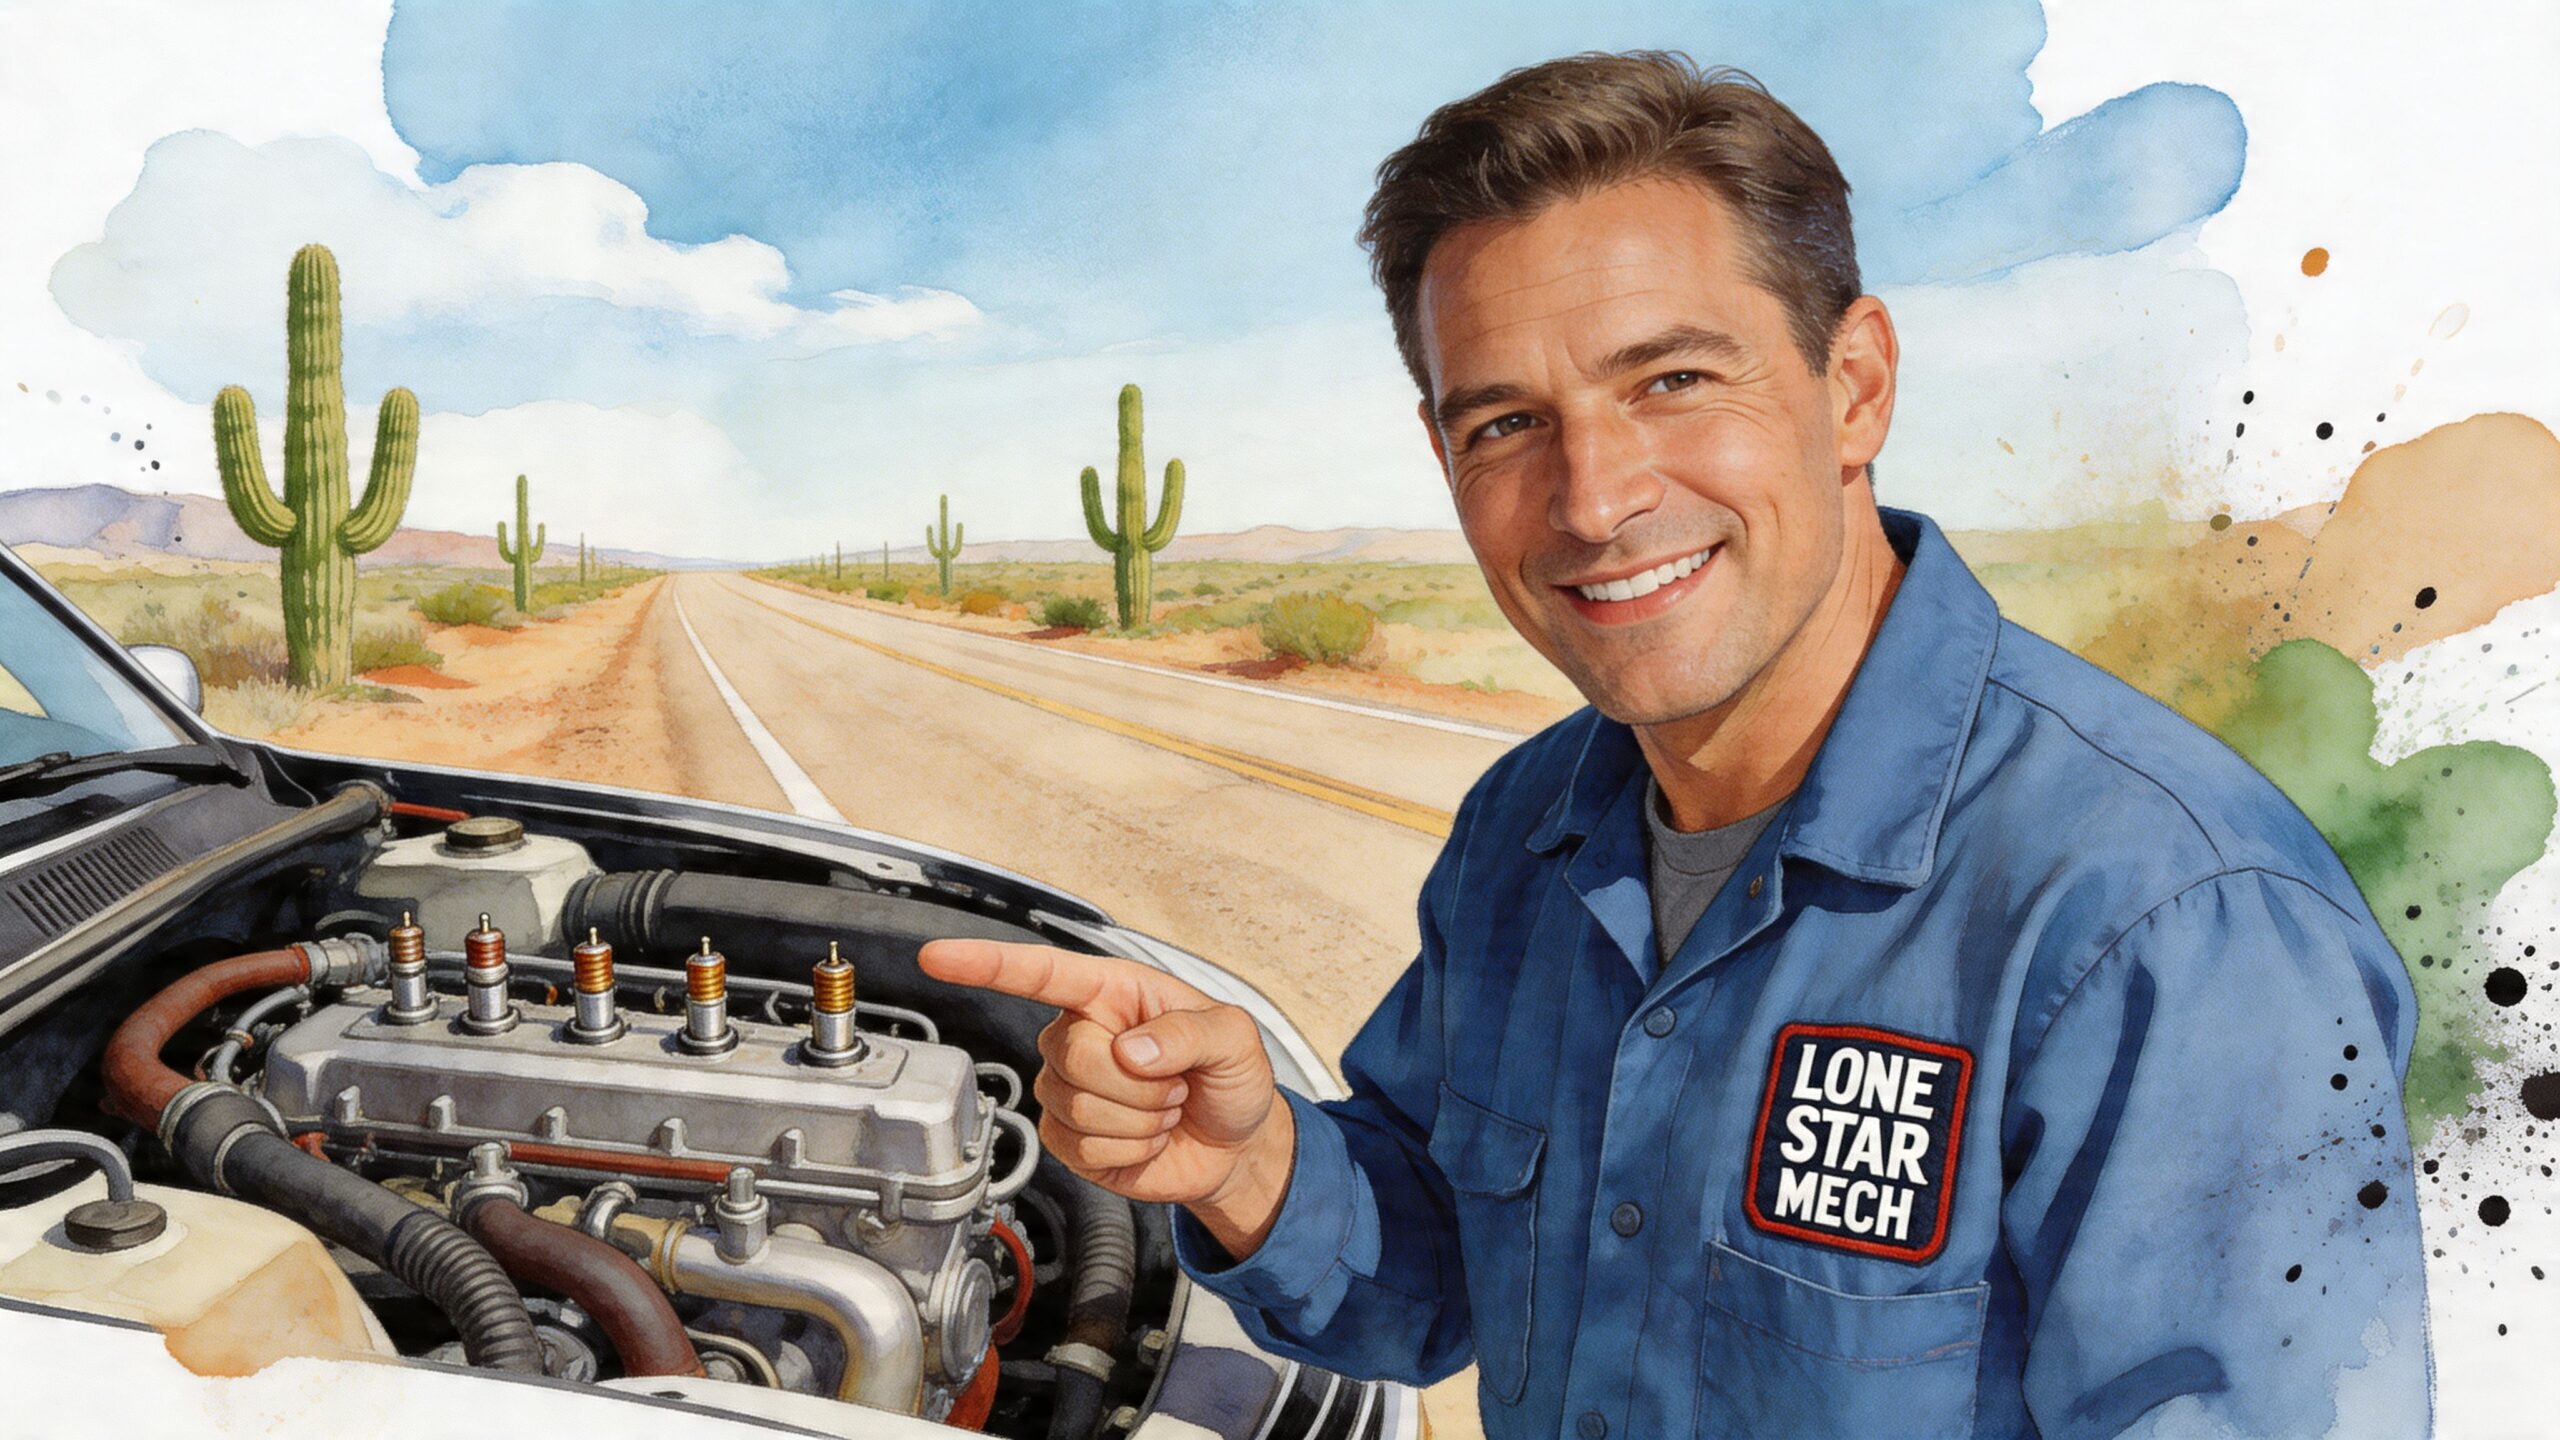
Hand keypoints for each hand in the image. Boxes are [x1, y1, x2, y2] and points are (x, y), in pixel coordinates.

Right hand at [918, 937, 1296, 1257]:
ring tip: (1164, 1109)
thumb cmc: (1230, 1077)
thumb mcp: (1235, 1038)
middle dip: (1139, 1083)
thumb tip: (1133, 1050)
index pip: (1041, 972)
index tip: (938, 957)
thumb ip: (1193, 1032)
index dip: (986, 963)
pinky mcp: (1068, 1139)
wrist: (1234, 1145)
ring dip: (1141, 1119)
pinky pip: (1083, 1149)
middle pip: (1073, 1055)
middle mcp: (1081, 1035)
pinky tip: (1147, 1138)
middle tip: (1175, 1085)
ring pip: (1079, 1107)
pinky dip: (1130, 1151)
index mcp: (1112, 992)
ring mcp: (1068, 1088)